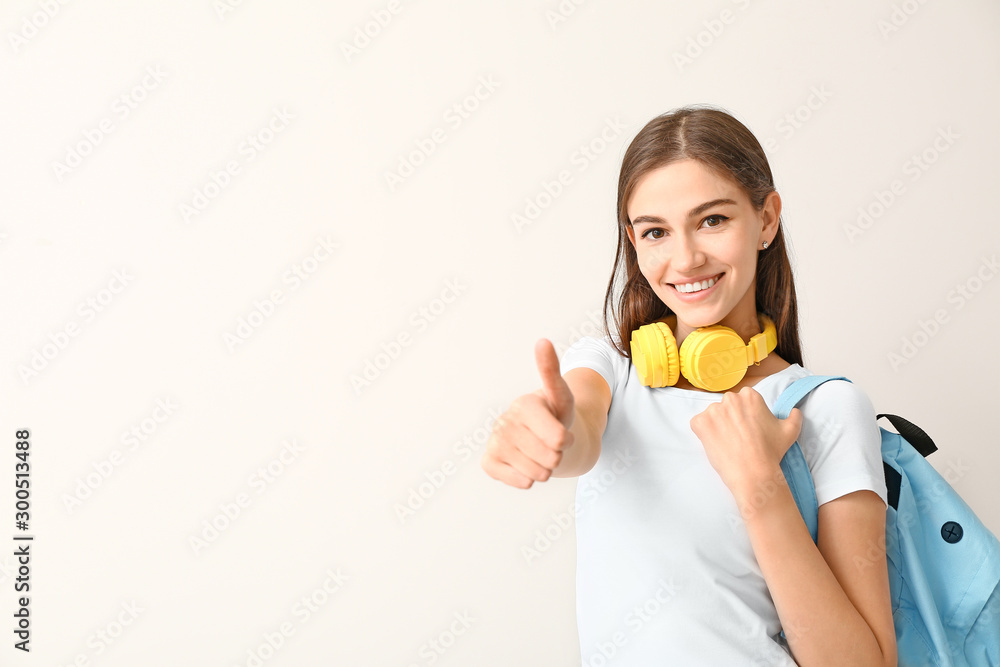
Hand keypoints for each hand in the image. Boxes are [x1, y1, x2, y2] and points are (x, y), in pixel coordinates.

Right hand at [481, 339, 575, 488]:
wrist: (546, 440)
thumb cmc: (557, 418)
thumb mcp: (563, 398)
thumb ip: (553, 373)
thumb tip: (542, 341)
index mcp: (524, 404)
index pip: (558, 438)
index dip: (566, 440)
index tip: (563, 433)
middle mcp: (505, 421)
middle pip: (549, 458)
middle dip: (557, 456)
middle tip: (552, 446)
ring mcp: (495, 442)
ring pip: (535, 473)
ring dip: (545, 470)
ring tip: (541, 456)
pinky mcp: (489, 461)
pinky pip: (518, 481)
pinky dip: (527, 479)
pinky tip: (525, 465)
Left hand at [689, 386, 802, 499]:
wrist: (754, 472)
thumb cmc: (771, 451)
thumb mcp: (790, 431)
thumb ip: (794, 416)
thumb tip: (795, 411)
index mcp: (749, 395)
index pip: (742, 400)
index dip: (745, 416)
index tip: (748, 428)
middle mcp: (730, 398)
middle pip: (727, 406)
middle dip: (731, 419)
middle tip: (739, 437)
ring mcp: (712, 410)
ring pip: (713, 416)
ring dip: (717, 426)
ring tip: (728, 443)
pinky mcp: (699, 423)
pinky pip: (698, 424)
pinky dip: (704, 433)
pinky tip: (716, 444)